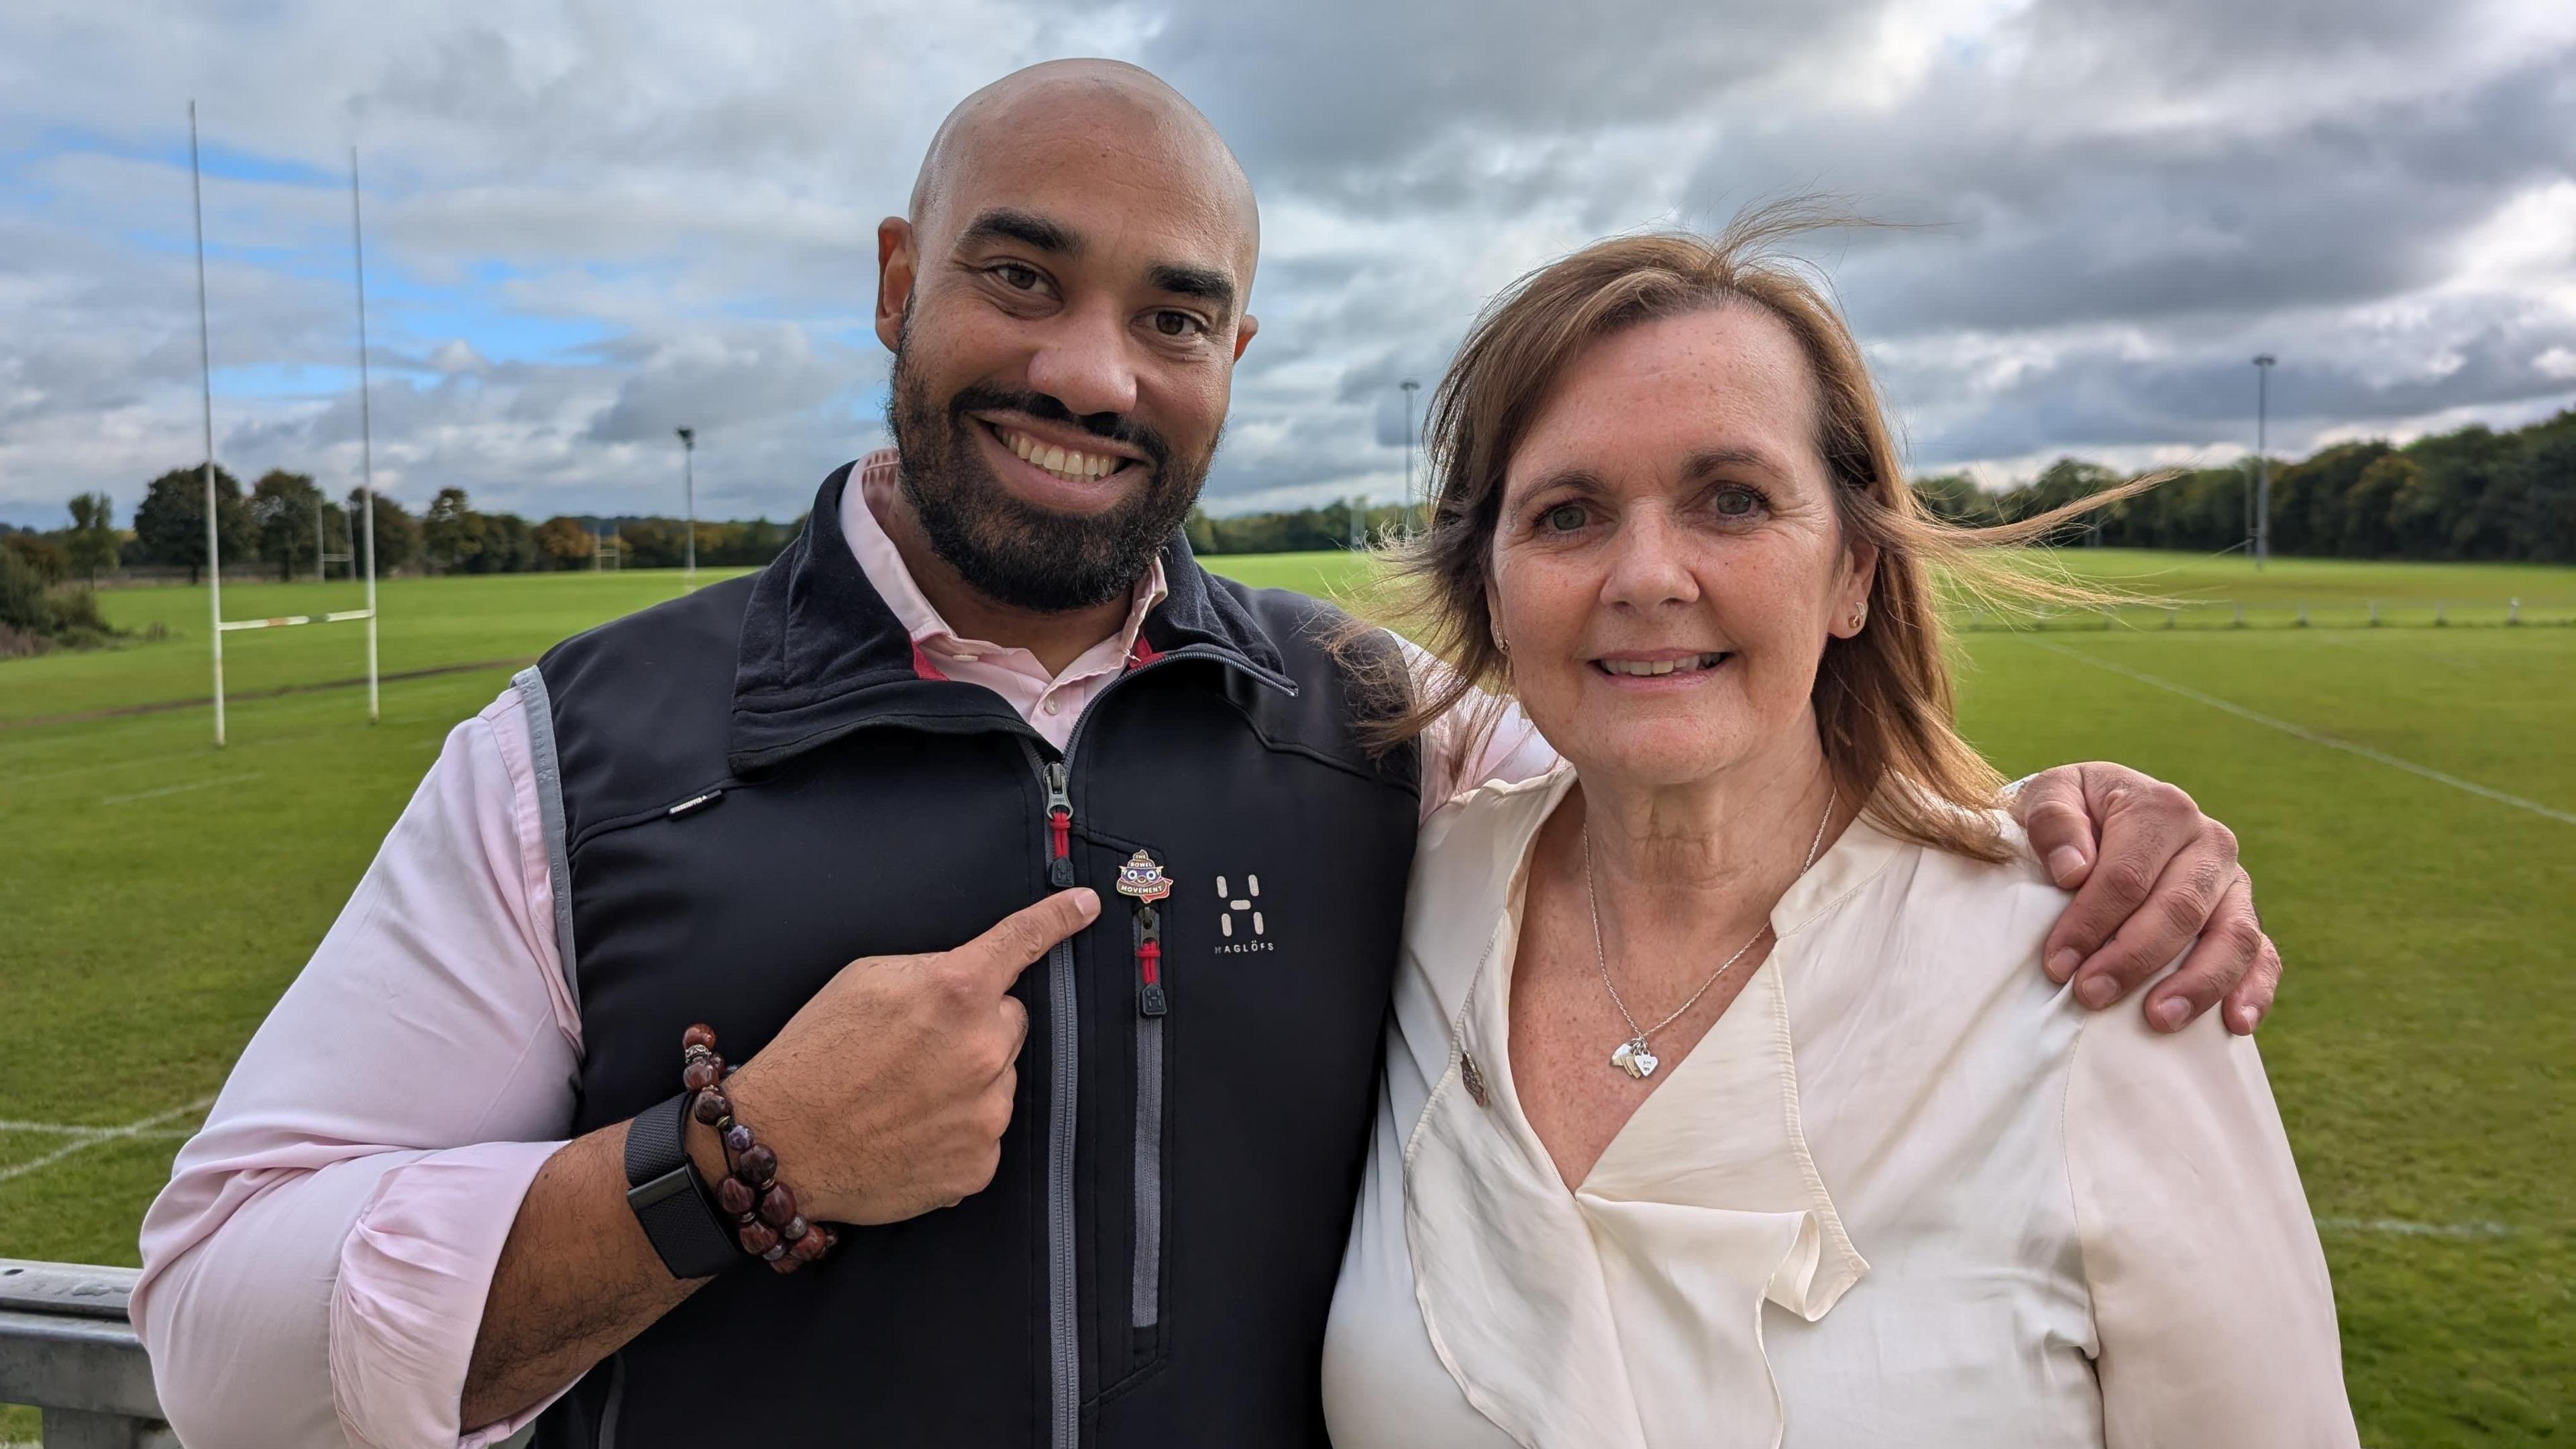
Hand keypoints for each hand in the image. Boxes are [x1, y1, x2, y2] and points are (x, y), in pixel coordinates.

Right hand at [696, 888, 1099, 1224]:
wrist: (780, 1143)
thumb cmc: (814, 1053)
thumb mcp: (864, 979)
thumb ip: (933, 970)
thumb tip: (974, 975)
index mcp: (955, 991)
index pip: (1023, 941)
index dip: (1058, 918)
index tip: (1086, 905)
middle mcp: (982, 1050)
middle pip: (1008, 1021)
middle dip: (975, 1026)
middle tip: (917, 1047)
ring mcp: (986, 1113)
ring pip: (999, 1079)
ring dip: (968, 1081)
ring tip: (904, 1094)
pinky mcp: (978, 1163)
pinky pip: (985, 1132)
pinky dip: (957, 1129)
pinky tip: (911, 1130)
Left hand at [2015, 765, 2279, 1036]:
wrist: (2104, 811)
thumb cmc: (2072, 812)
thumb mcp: (2050, 795)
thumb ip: (2053, 821)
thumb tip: (2073, 870)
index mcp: (2163, 809)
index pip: (2127, 876)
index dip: (2091, 923)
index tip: (2058, 964)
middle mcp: (2210, 842)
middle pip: (2179, 909)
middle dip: (2133, 958)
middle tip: (2091, 995)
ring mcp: (2234, 883)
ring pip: (2233, 936)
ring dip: (2197, 983)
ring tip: (2159, 1019)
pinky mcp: (2244, 917)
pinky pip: (2263, 955)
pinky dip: (2255, 989)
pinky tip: (2236, 1023)